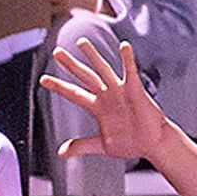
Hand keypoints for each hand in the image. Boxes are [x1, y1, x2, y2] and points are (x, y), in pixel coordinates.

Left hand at [37, 33, 173, 163]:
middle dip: (71, 65)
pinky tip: (124, 46)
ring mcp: (120, 92)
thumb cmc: (131, 143)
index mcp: (97, 108)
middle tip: (56, 52)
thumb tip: (61, 153)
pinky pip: (131, 73)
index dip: (59, 86)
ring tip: (81, 42)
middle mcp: (106, 96)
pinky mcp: (136, 91)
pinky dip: (128, 59)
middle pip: (85, 76)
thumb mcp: (100, 145)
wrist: (152, 144)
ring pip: (103, 70)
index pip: (74, 94)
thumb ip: (81, 146)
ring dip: (93, 56)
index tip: (43, 79)